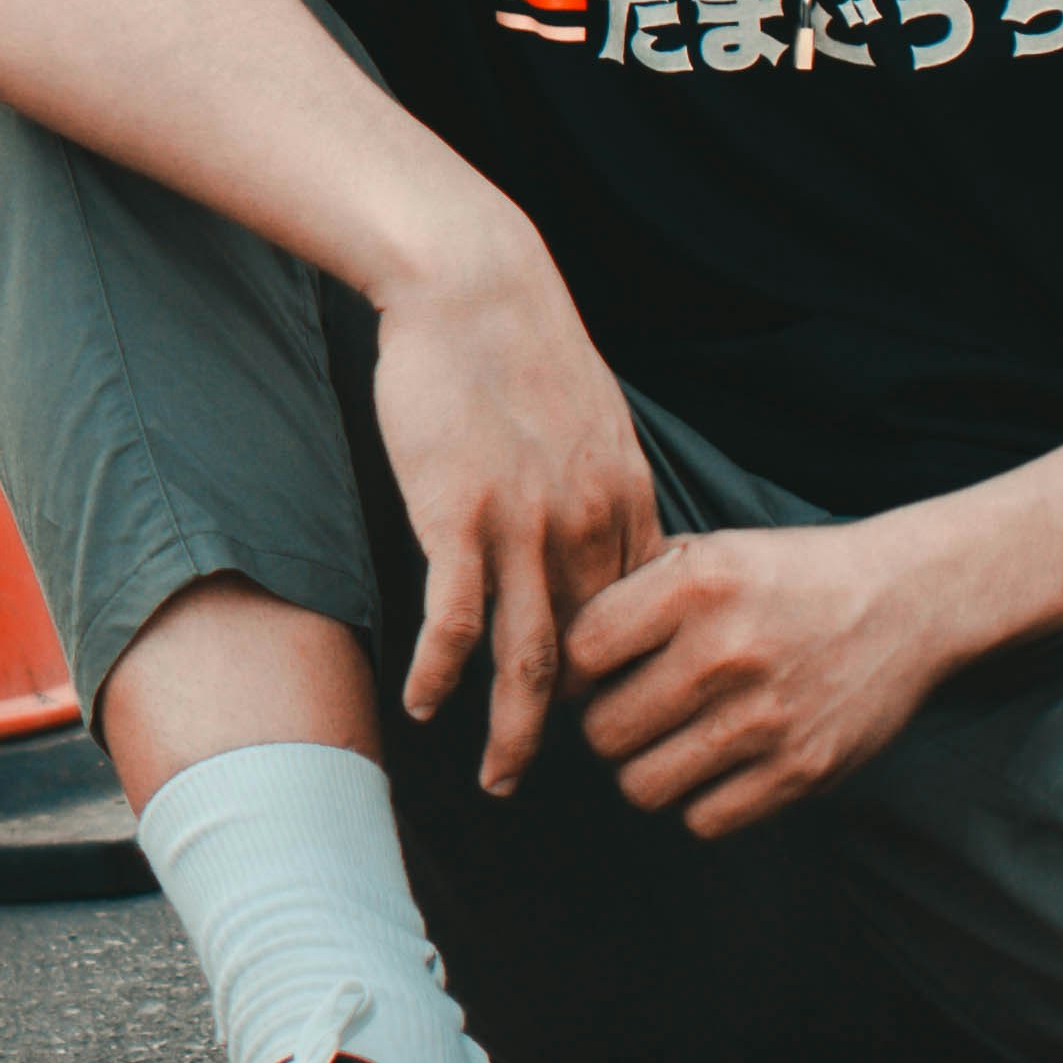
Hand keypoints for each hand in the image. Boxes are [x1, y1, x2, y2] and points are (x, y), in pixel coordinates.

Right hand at [373, 234, 662, 797]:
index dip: (627, 677)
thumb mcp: (591, 417)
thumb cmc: (522, 343)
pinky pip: (455, 621)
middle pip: (591, 653)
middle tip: (558, 776)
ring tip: (500, 781)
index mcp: (626, 499)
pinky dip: (441, 674)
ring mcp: (525, 524)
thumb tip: (603, 536)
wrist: (474, 281)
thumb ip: (601, 483)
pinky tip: (423, 706)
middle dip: (577, 724)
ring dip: (516, 733)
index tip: (612, 720)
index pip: (639, 619)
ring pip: (531, 659)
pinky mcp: (459, 515)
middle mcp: (588, 523)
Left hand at [563, 515, 952, 836]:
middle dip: (609, 726)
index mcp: (698, 582)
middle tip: (637, 711)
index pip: (581, 650)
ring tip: (675, 740)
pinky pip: (702, 819)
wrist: (905, 600)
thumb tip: (558, 659)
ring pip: (642, 785)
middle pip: (603, 731)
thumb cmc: (790, 578)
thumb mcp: (713, 552)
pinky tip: (721, 763)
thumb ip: (636, 593)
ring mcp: (765, 717)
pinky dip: (701, 800)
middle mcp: (727, 649)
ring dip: (648, 769)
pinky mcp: (800, 771)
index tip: (602, 670)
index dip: (581, 668)